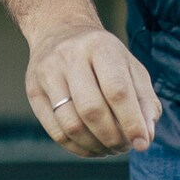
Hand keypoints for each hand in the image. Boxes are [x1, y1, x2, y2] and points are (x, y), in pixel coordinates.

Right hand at [25, 21, 161, 157]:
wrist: (60, 31)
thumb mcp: (130, 67)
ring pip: (71, 125)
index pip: (117, 90)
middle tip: (124, 147)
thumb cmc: (103, 56)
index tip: (142, 143)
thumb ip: (145, 100)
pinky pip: (56, 131)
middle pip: (92, 110)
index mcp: (100, 46)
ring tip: (110, 148)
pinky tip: (92, 147)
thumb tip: (146, 137)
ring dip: (95, 146)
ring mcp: (47, 73)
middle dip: (112, 137)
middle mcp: (70, 56)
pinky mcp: (33, 90)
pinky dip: (78, 148)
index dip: (131, 122)